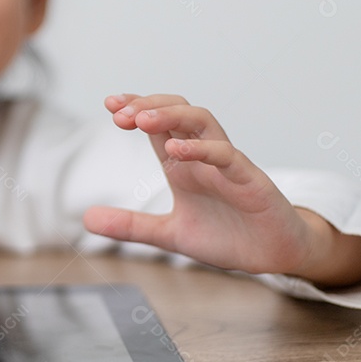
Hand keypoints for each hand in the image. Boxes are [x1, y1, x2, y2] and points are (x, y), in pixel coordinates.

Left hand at [82, 94, 360, 286]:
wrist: (274, 256)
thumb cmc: (227, 236)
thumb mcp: (169, 234)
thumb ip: (131, 226)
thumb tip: (86, 218)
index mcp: (182, 164)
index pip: (156, 123)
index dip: (135, 108)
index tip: (109, 105)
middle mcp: (202, 156)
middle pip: (176, 111)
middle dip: (147, 105)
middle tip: (118, 111)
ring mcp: (227, 164)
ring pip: (202, 121)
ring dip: (171, 115)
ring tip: (141, 120)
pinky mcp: (250, 180)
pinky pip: (226, 154)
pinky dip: (200, 148)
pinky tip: (175, 149)